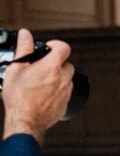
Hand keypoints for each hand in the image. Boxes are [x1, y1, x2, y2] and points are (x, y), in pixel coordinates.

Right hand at [2, 29, 74, 143]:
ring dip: (59, 78)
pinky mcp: (65, 105)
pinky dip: (58, 91)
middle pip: (68, 65)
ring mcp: (66, 93)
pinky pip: (65, 94)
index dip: (56, 45)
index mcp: (52, 67)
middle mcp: (63, 79)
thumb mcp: (16, 68)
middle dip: (58, 63)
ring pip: (68, 80)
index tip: (49, 48)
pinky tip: (45, 94)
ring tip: (43, 82)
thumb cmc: (19, 97)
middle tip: (44, 67)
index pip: (64, 47)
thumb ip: (24, 48)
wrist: (26, 121)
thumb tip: (25, 35)